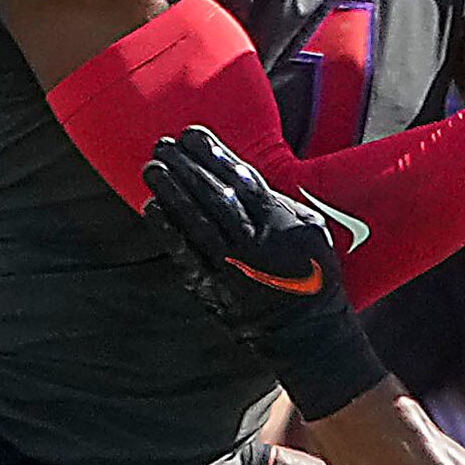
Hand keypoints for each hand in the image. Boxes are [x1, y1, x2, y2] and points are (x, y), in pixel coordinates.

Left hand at [141, 127, 385, 419]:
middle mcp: (255, 240)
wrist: (308, 331)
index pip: (242, 178)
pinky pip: (188, 255)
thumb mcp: (311, 229)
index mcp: (281, 221)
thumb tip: (245, 175)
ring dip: (172, 192)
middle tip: (163, 144)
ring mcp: (233, 265)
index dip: (214, 153)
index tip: (191, 134)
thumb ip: (280, 202)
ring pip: (197, 220)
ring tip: (152, 168)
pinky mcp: (216, 287)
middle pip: (215, 194)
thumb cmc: (312, 274)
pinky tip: (152, 208)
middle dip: (188, 166)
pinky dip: (169, 230)